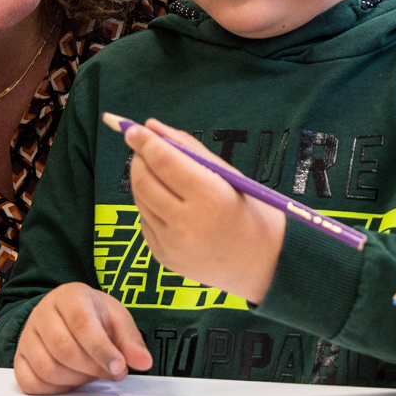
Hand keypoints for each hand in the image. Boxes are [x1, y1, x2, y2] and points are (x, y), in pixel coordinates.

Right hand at [14, 284, 152, 393]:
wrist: (67, 315)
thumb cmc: (95, 317)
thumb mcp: (117, 320)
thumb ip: (130, 341)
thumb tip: (143, 362)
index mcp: (68, 296)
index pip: (81, 324)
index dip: (101, 350)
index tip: (119, 368)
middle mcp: (42, 313)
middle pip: (63, 350)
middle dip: (92, 368)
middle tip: (112, 373)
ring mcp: (27, 336)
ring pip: (48, 369)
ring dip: (76, 380)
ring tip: (92, 373)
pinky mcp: (19, 359)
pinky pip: (31, 383)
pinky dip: (55, 390)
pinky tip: (72, 381)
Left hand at [124, 119, 282, 304]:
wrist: (262, 269)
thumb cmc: (253, 214)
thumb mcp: (230, 175)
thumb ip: (190, 149)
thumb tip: (152, 126)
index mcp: (210, 197)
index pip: (163, 161)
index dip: (144, 141)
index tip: (133, 129)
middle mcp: (187, 223)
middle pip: (143, 180)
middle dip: (138, 158)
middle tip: (143, 147)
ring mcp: (172, 244)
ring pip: (140, 200)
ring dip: (143, 180)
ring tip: (161, 174)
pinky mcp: (164, 258)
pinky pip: (146, 221)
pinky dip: (151, 206)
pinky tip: (171, 205)